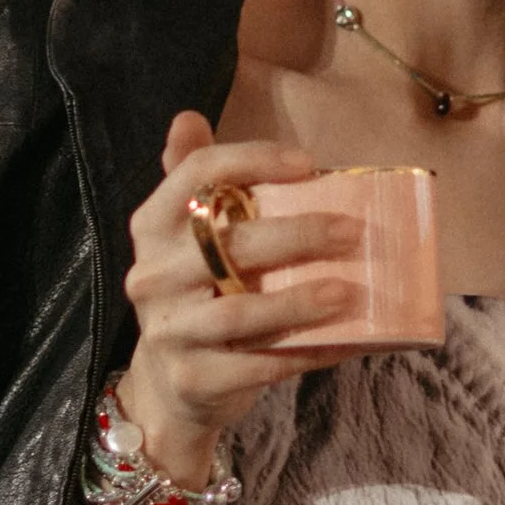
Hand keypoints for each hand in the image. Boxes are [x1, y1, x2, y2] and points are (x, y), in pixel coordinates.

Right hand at [121, 113, 360, 487]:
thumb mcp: (188, 238)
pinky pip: (257, 366)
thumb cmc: (196, 294)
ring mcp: (169, 331)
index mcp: (153, 227)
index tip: (310, 164)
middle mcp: (152, 275)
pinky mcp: (192, 379)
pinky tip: (346, 341)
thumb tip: (187, 117)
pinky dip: (306, 353)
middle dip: (299, 235)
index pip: (196, 173)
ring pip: (240, 312)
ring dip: (300, 301)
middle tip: (353, 231)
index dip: (254, 160)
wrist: (171, 387)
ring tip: (349, 290)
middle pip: (228, 243)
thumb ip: (195, 180)